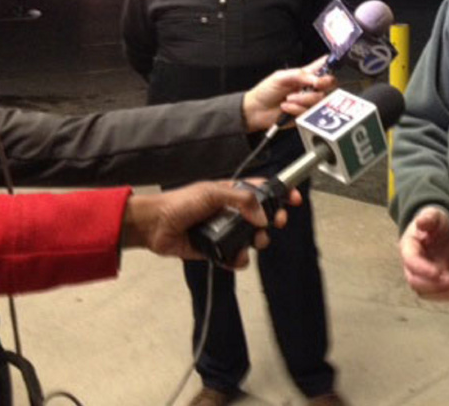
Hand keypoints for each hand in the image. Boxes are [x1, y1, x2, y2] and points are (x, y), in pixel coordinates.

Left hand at [121, 180, 300, 267]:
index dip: (280, 193)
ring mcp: (226, 231)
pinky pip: (236, 257)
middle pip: (264, 216)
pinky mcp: (217, 250)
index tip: (293, 198)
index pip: (263, 190)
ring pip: (253, 238)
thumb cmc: (179, 203)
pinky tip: (236, 257)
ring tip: (254, 241)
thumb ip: (241, 200)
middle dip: (275, 219)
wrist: (155, 226)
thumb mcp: (213, 193)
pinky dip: (239, 259)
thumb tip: (262, 215)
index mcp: (232, 193)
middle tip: (278, 222)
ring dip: (259, 241)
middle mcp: (232, 212)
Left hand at [241, 56, 336, 130]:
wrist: (256, 110)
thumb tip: (316, 79)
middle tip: (313, 85)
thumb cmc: (265, 91)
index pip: (323, 66)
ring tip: (288, 99)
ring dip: (303, 99)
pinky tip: (286, 107)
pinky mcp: (305, 115)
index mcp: (305, 75)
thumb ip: (299, 75)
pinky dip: (297, 109)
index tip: (329, 67)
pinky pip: (309, 112)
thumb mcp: (280, 77)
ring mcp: (308, 102)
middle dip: (322, 84)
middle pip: (329, 84)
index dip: (331, 64)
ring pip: (318, 99)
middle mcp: (309, 88)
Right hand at [399, 206, 448, 300]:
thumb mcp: (434, 215)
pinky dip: (444, 296)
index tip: (438, 272)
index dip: (422, 269)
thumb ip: (428, 218)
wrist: (440, 229)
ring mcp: (421, 273)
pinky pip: (433, 293)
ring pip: (423, 291)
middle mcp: (411, 263)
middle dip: (432, 285)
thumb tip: (420, 222)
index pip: (410, 261)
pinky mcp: (431, 280)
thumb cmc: (436, 221)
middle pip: (414, 281)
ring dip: (439, 294)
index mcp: (409, 246)